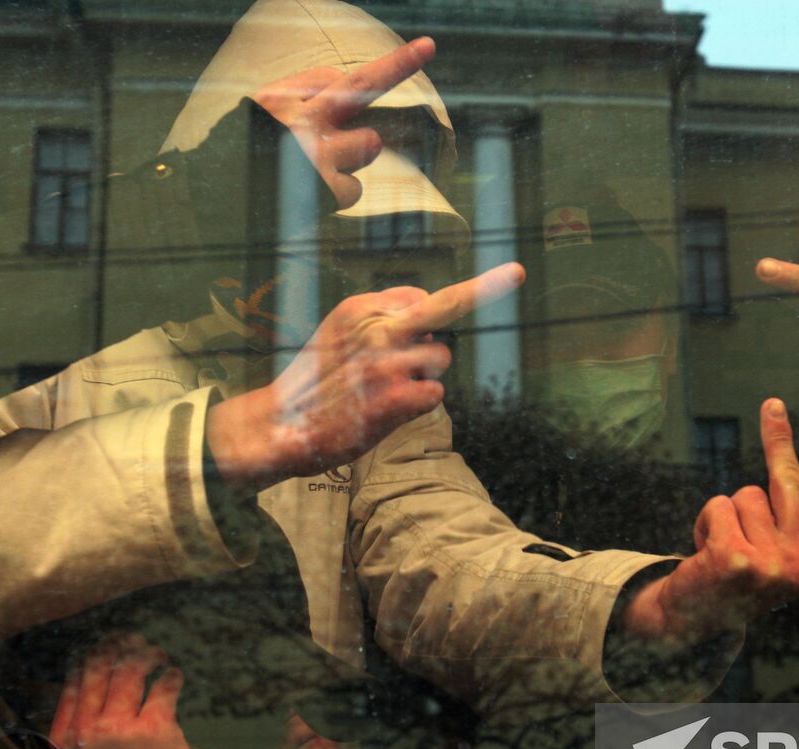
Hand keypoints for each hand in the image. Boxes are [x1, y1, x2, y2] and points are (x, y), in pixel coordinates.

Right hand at [48, 634, 207, 748]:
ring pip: (129, 675)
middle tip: (122, 639)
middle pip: (97, 678)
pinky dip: (169, 676)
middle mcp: (89, 733)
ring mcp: (122, 728)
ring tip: (154, 651)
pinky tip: (175, 672)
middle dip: (109, 652)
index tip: (89, 654)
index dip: (81, 672)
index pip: (69, 698)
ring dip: (142, 656)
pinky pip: (162, 688)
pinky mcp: (156, 727)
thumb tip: (84, 747)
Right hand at [207, 263, 524, 494]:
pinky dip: (420, 404)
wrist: (280, 426)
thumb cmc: (314, 383)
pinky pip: (436, 394)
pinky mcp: (396, 398)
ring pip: (441, 360)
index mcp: (361, 308)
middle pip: (445, 307)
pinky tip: (389, 411)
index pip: (422, 297)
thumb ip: (380, 320)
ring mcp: (388, 363)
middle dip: (485, 288)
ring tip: (386, 391)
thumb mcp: (338, 334)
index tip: (494, 284)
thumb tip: (431, 323)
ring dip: (424, 377)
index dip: (432, 314)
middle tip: (517, 273)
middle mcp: (377, 328)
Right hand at [251, 37, 434, 209]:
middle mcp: (295, 118)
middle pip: (360, 86)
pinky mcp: (325, 187)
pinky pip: (354, 189)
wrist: (204, 212)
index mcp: (274, 100)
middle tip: (427, 46)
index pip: (328, 76)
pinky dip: (339, 195)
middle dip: (397, 65)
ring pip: (368, 143)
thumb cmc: (235, 170)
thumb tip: (349, 104)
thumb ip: (297, 110)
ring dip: (355, 156)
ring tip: (318, 169)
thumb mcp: (255, 129)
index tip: (415, 50)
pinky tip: (311, 198)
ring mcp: (313, 152)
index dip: (367, 73)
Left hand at [622, 398, 798, 642]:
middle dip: (778, 440)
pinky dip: (705, 519)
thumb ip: (793, 492)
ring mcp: (770, 565)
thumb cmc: (743, 568)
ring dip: (729, 511)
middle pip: (791, 482)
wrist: (697, 619)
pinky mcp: (733, 560)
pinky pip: (719, 506)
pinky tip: (705, 551)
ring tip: (725, 544)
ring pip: (747, 495)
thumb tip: (774, 405)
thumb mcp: (784, 540)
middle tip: (772, 405)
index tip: (791, 451)